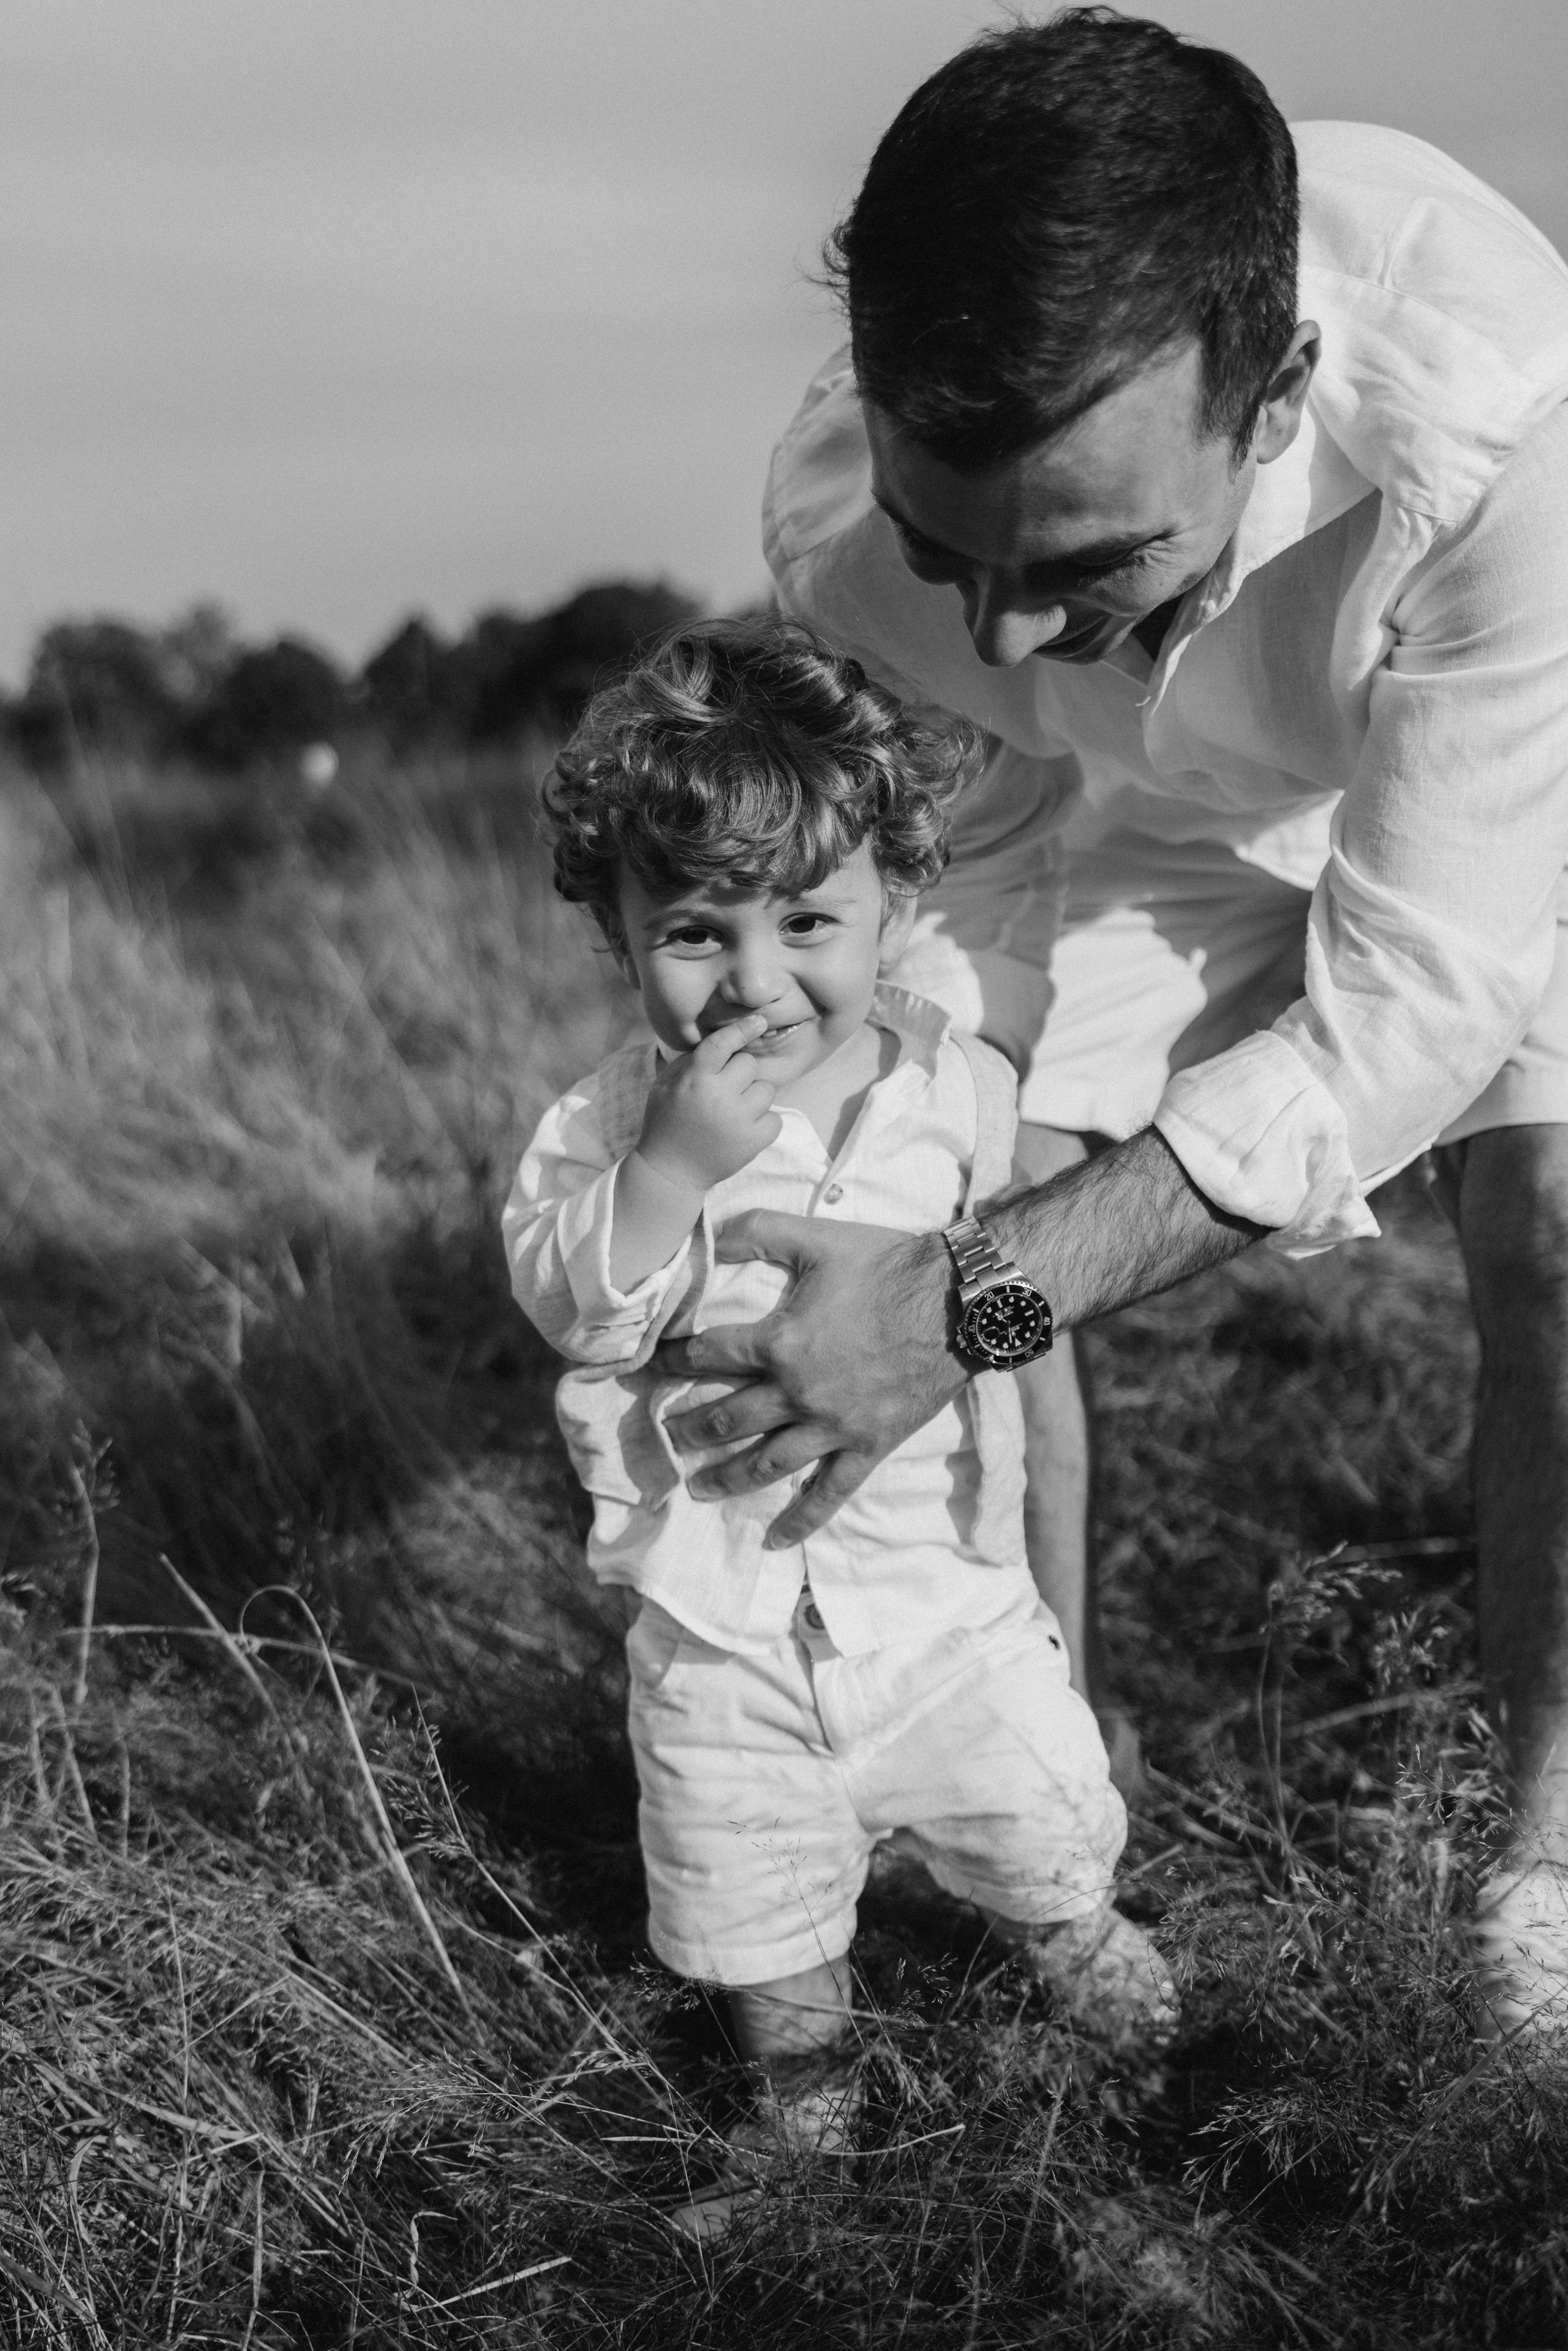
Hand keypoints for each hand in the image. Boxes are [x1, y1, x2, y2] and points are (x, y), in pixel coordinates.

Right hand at [635, 1014, 782, 1193]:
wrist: (671, 1171)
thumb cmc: (666, 1123)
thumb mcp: (665, 1086)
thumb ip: (691, 1062)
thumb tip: (721, 1042)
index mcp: (695, 1079)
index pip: (722, 1044)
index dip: (742, 1030)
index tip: (759, 1021)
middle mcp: (719, 1096)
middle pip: (749, 1064)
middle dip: (740, 1073)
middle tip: (725, 1090)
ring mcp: (739, 1120)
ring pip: (766, 1089)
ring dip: (753, 1096)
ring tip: (734, 1111)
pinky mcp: (754, 1142)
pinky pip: (775, 1118)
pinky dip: (764, 1122)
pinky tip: (745, 1128)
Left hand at [655, 1213, 964, 1545]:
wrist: (959, 1301)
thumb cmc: (888, 1265)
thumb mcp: (816, 1236)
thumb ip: (756, 1230)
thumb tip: (707, 1230)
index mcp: (779, 1343)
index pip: (706, 1356)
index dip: (673, 1361)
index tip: (650, 1368)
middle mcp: (797, 1392)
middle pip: (725, 1419)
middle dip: (688, 1427)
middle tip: (664, 1435)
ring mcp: (832, 1426)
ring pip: (765, 1463)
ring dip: (725, 1478)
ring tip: (697, 1488)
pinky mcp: (866, 1446)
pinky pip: (828, 1493)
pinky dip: (800, 1520)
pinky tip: (774, 1541)